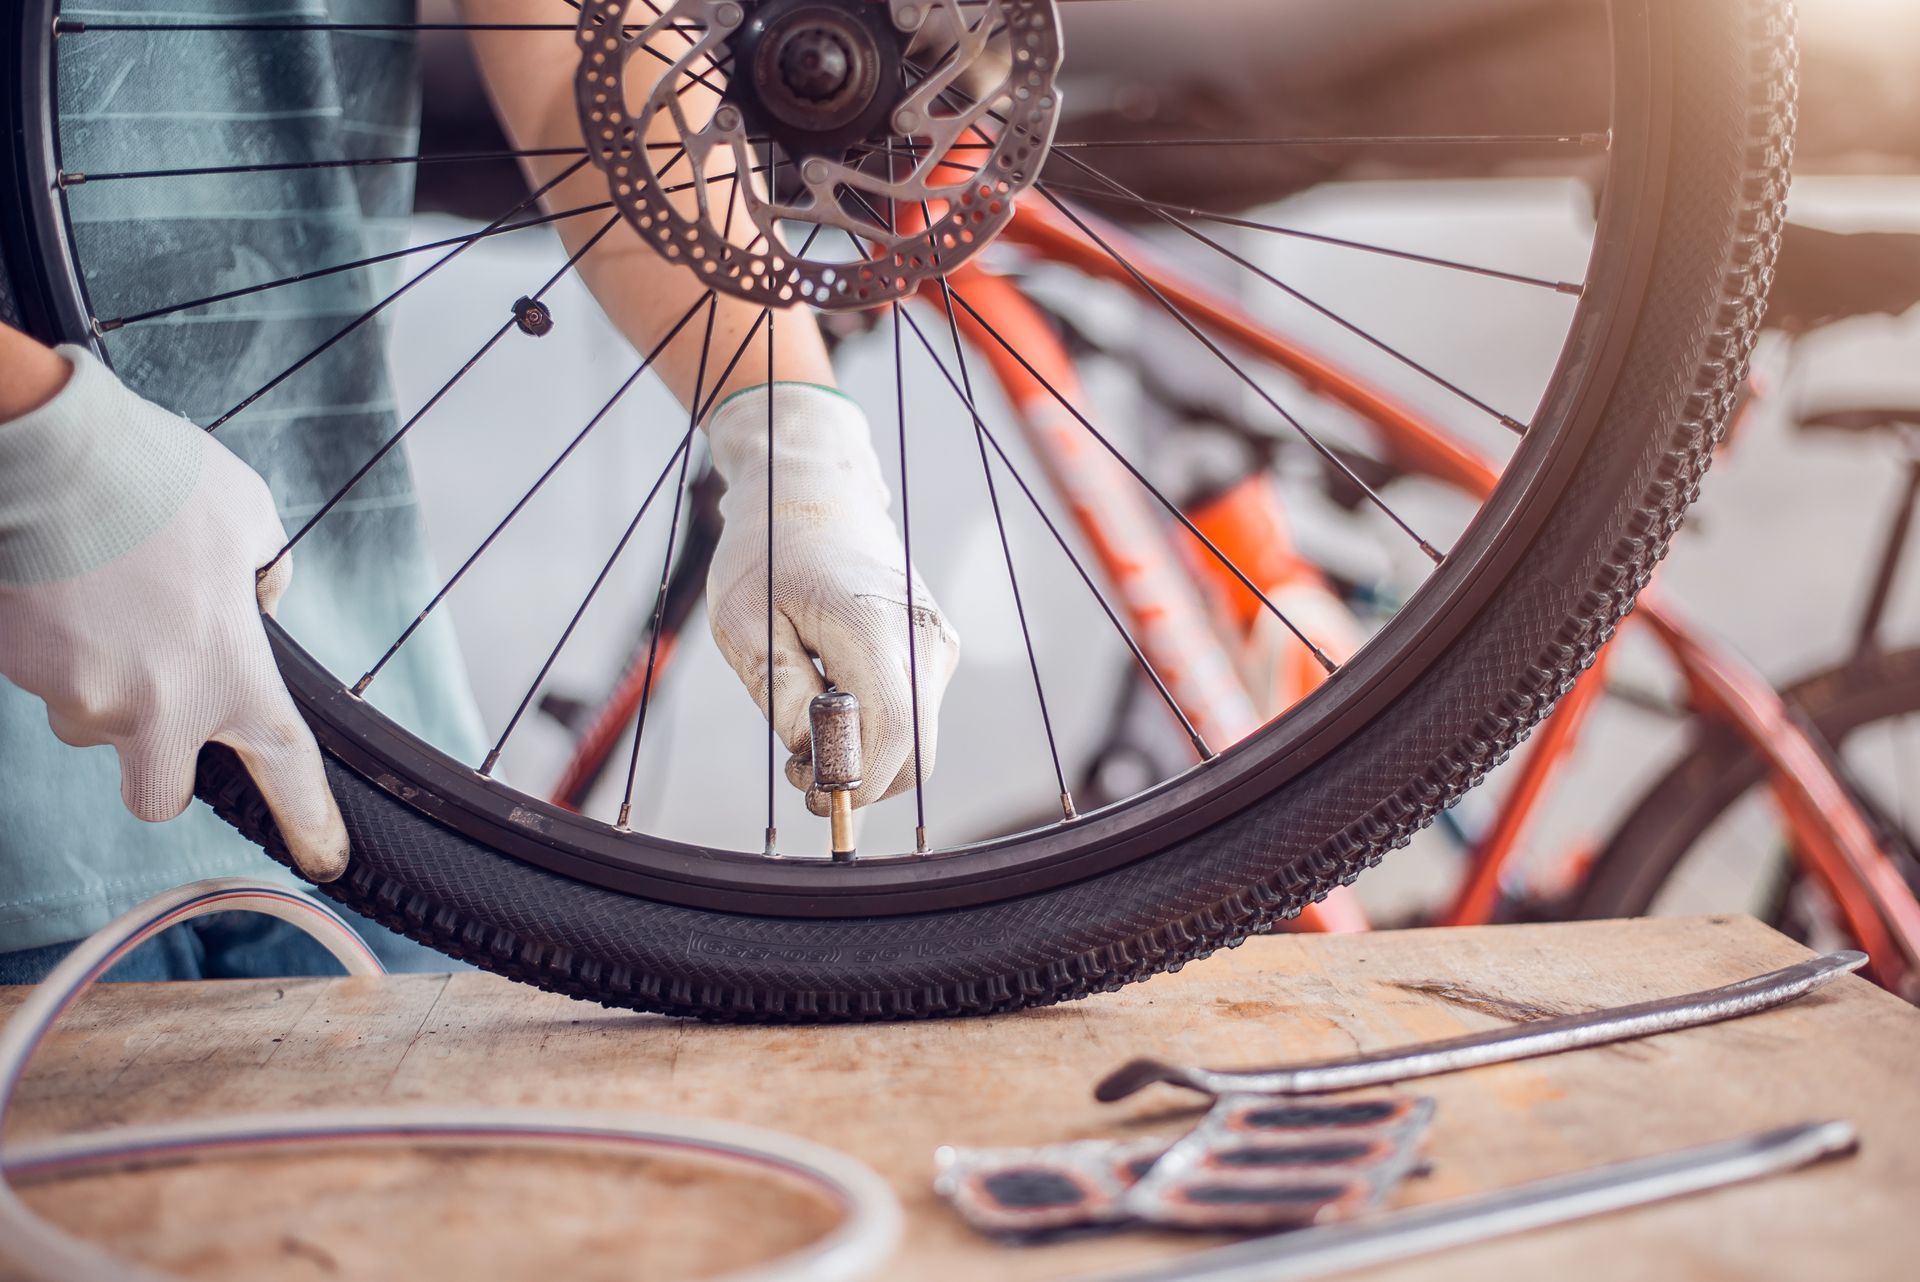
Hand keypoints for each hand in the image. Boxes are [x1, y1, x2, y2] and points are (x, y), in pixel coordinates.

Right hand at [0, 345, 349, 880]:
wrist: (49, 454)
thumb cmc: (158, 480)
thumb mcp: (251, 520)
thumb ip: (265, 580)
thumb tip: (256, 608)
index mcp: (232, 674)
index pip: (286, 766)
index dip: (309, 817)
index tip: (326, 856)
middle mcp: (157, 707)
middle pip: (158, 793)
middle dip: (155, 763)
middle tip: (156, 697)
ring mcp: (79, 698)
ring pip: (88, 717)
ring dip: (95, 676)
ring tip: (102, 592)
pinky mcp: (15, 673)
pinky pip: (37, 674)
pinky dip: (48, 639)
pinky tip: (59, 580)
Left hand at [705, 383, 959, 813]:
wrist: (814, 488)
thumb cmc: (768, 550)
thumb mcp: (745, 625)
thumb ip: (782, 698)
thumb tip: (816, 760)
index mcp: (875, 629)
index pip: (890, 741)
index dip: (850, 783)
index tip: (805, 788)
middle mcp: (923, 640)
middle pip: (914, 756)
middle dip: (858, 778)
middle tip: (797, 762)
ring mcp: (936, 645)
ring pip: (914, 740)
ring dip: (863, 751)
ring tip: (806, 711)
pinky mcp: (935, 649)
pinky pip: (912, 715)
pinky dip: (874, 726)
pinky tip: (832, 690)